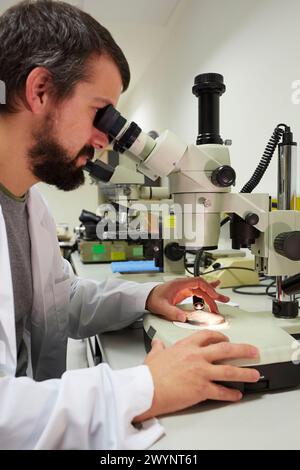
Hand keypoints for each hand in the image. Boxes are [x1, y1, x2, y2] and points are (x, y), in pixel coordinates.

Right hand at [134, 331, 259, 421]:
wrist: (146, 389)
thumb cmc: (150, 373)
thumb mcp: (155, 354)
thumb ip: (159, 347)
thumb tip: (158, 343)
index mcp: (186, 346)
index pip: (209, 336)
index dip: (221, 337)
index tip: (227, 340)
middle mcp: (197, 356)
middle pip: (226, 349)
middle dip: (244, 350)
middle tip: (254, 352)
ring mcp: (201, 372)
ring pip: (230, 370)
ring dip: (245, 373)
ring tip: (255, 375)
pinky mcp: (201, 389)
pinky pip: (221, 391)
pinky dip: (231, 394)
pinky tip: (237, 395)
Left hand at [145, 277, 228, 321]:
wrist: (147, 297)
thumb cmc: (153, 298)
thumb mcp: (162, 307)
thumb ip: (172, 312)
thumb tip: (183, 317)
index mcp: (180, 283)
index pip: (198, 282)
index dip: (208, 289)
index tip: (214, 297)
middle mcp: (184, 284)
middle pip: (203, 286)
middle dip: (214, 293)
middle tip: (224, 300)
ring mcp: (185, 287)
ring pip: (202, 289)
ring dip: (212, 295)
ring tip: (223, 299)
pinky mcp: (185, 292)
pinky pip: (199, 292)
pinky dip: (207, 293)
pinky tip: (214, 292)